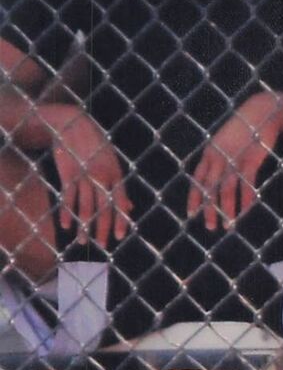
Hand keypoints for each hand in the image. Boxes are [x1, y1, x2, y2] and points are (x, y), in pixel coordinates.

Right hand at [44, 106, 130, 247]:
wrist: (73, 124)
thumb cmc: (95, 145)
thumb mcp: (112, 162)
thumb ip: (119, 187)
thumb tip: (130, 207)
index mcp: (116, 174)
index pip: (120, 201)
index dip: (120, 219)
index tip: (120, 236)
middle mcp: (102, 176)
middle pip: (103, 207)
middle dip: (104, 227)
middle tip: (103, 245)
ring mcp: (84, 175)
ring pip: (85, 205)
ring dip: (84, 225)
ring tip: (83, 241)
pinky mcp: (68, 174)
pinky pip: (68, 197)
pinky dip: (67, 212)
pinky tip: (67, 225)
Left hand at [188, 91, 282, 229]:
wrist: (262, 111)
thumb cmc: (244, 128)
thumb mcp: (224, 140)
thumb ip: (217, 156)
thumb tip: (213, 176)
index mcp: (209, 153)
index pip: (197, 180)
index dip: (194, 198)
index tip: (191, 214)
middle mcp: (218, 157)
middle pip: (210, 188)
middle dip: (209, 210)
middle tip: (211, 227)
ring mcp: (234, 158)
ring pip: (227, 189)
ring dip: (228, 209)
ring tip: (229, 224)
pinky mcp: (251, 159)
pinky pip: (246, 183)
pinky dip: (246, 198)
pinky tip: (246, 209)